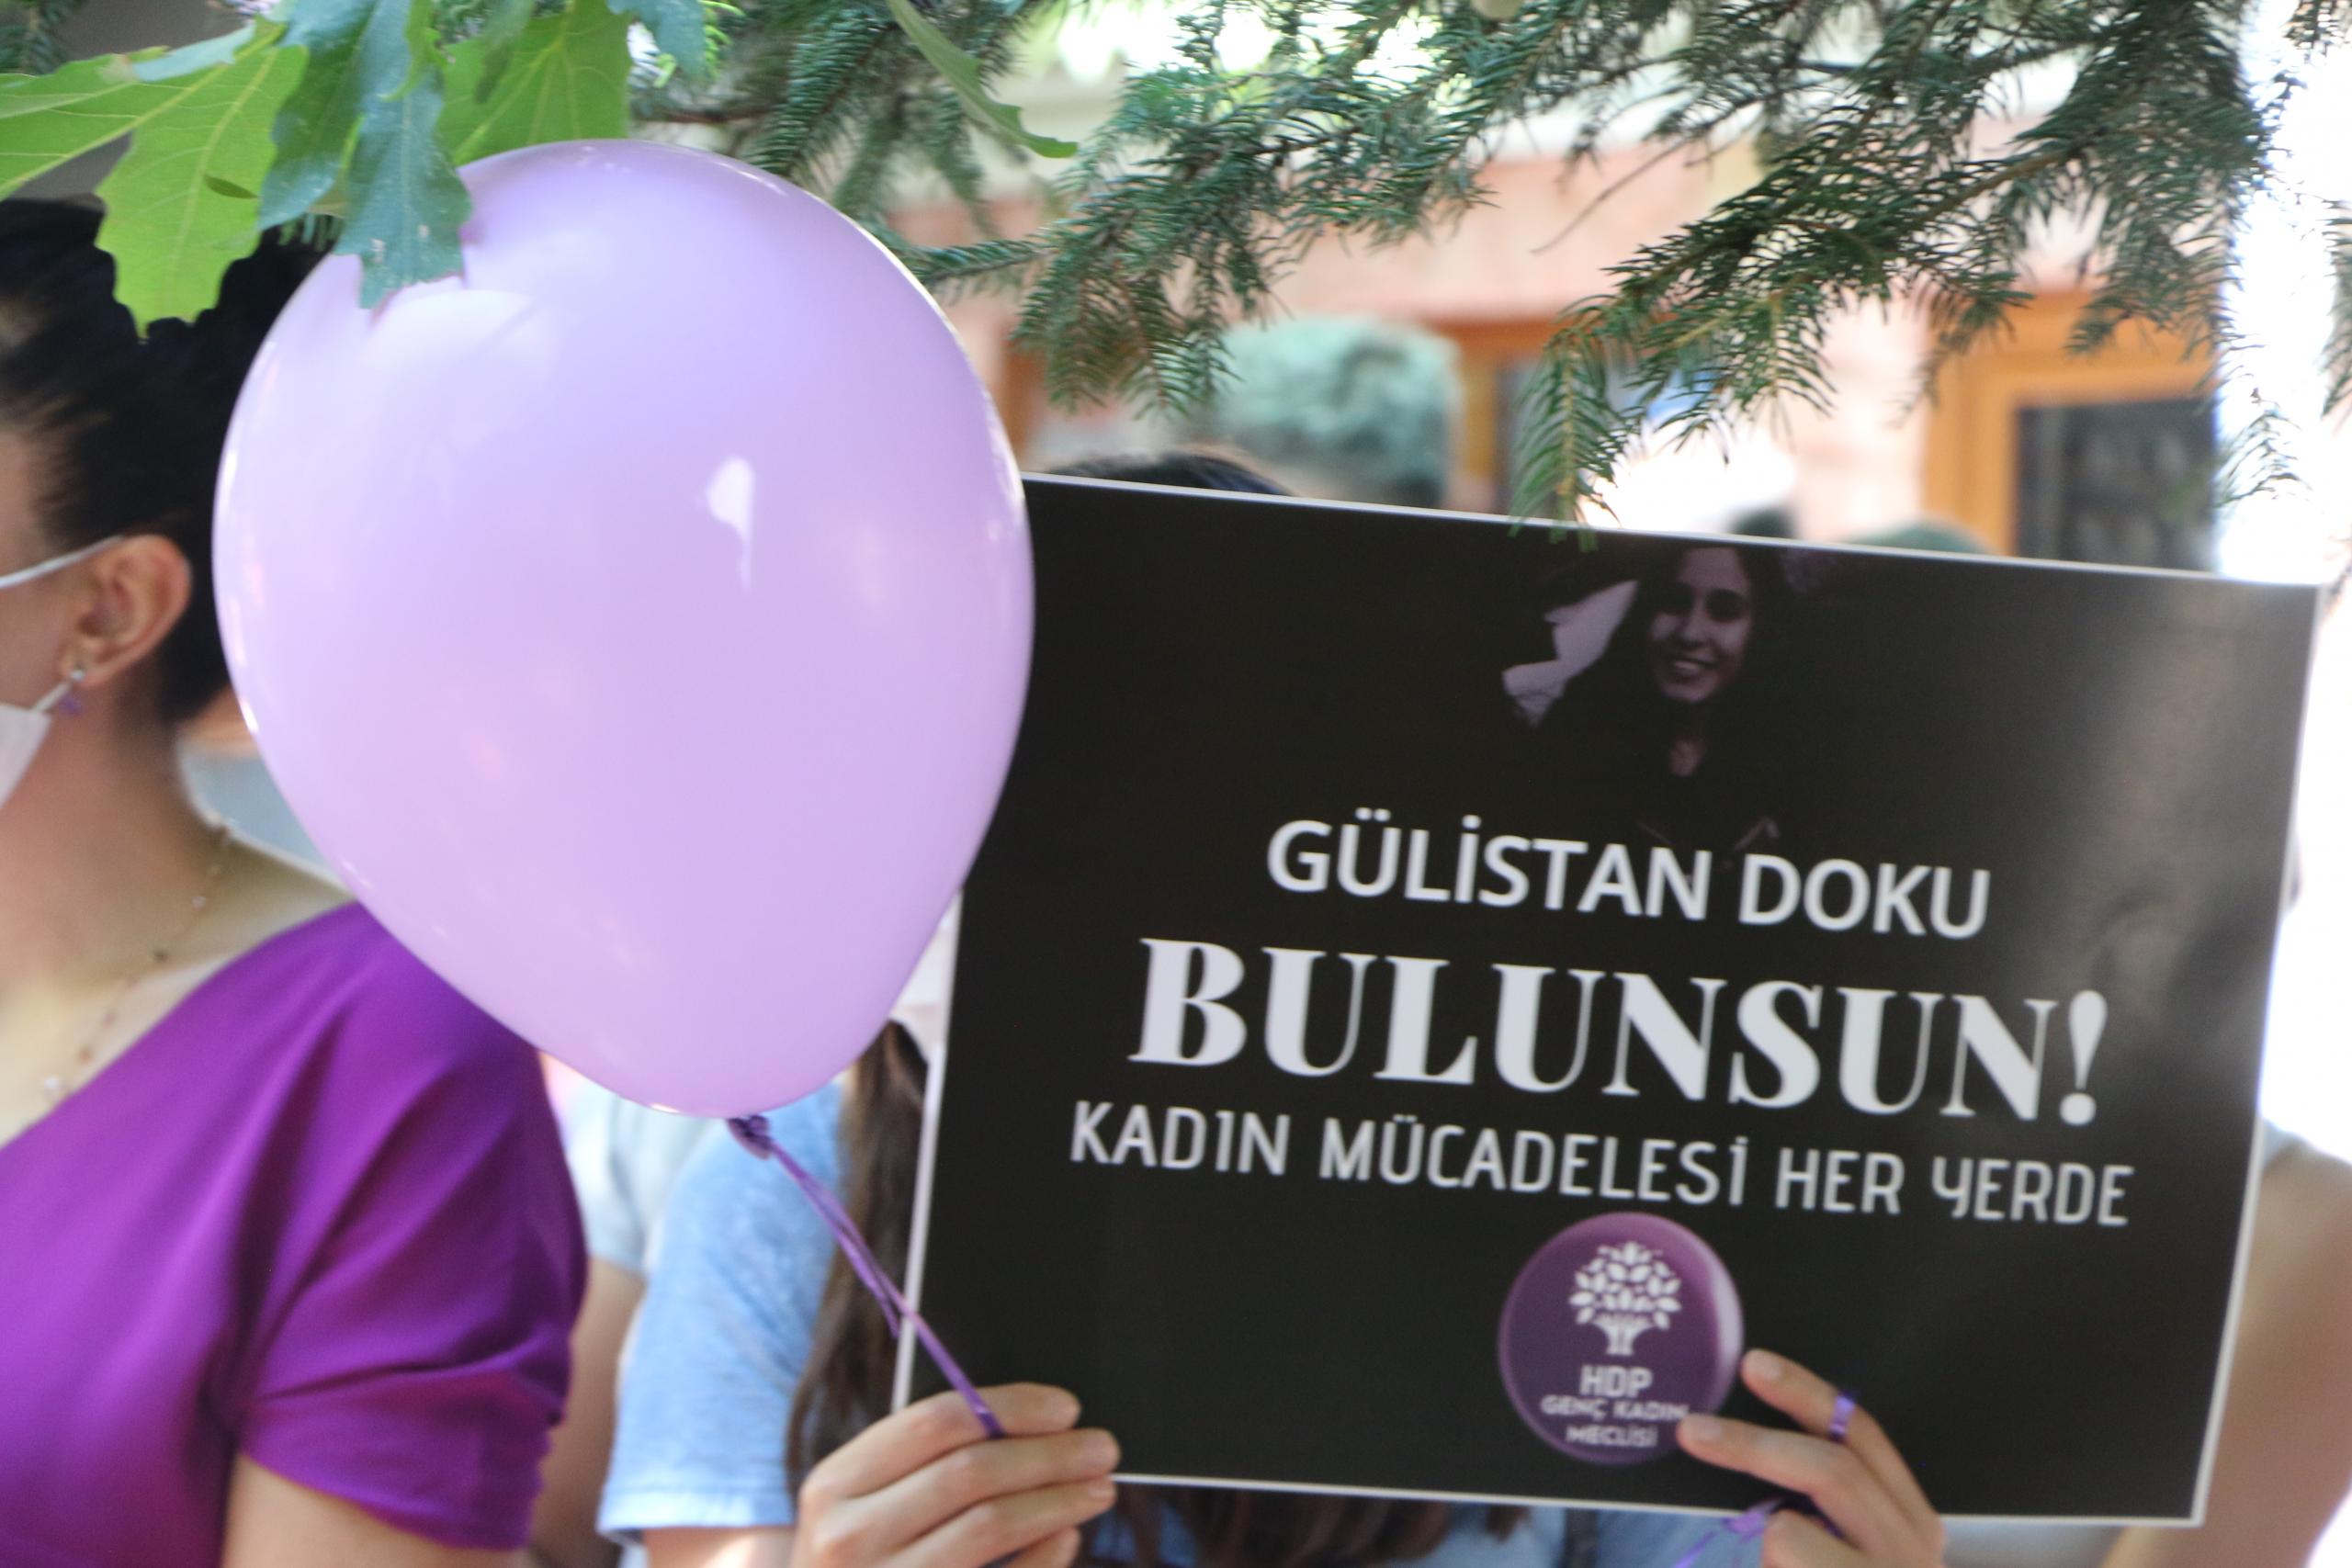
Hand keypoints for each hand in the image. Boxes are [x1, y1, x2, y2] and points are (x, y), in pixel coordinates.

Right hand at [791, 1384, 1118, 1567]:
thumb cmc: (866, 1559)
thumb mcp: (868, 1506)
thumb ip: (927, 1462)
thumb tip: (1030, 1422)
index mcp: (835, 1485)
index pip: (934, 1423)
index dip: (1009, 1408)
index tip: (1065, 1407)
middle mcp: (848, 1537)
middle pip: (969, 1473)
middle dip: (1047, 1454)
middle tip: (1101, 1447)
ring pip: (989, 1526)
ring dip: (1056, 1500)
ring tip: (1098, 1488)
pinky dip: (1044, 1556)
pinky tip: (1067, 1536)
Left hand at [1676, 1350, 1945, 1567]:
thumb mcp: (1827, 1544)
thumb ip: (1804, 1499)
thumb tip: (1731, 1435)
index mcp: (1911, 1523)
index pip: (1862, 1436)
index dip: (1807, 1394)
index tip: (1753, 1364)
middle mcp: (1916, 1554)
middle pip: (1833, 1470)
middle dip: (1754, 1443)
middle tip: (1693, 1430)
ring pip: (1794, 1533)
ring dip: (1759, 1534)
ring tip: (1763, 1556)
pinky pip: (1786, 1557)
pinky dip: (1766, 1566)